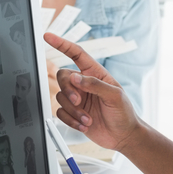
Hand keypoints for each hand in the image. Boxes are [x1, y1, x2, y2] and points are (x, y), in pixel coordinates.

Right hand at [43, 32, 140, 150]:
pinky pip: (61, 113)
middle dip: (68, 90)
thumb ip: (95, 85)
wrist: (123, 136)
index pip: (76, 54)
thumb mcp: (115, 96)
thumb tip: (75, 78)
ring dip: (73, 111)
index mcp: (96, 73)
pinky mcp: (73, 113)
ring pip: (60, 97)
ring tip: (88, 119)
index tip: (48, 37)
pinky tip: (84, 125)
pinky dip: (70, 120)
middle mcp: (84, 84)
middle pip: (62, 77)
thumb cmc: (124, 113)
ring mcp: (78, 98)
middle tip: (78, 102)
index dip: (62, 44)